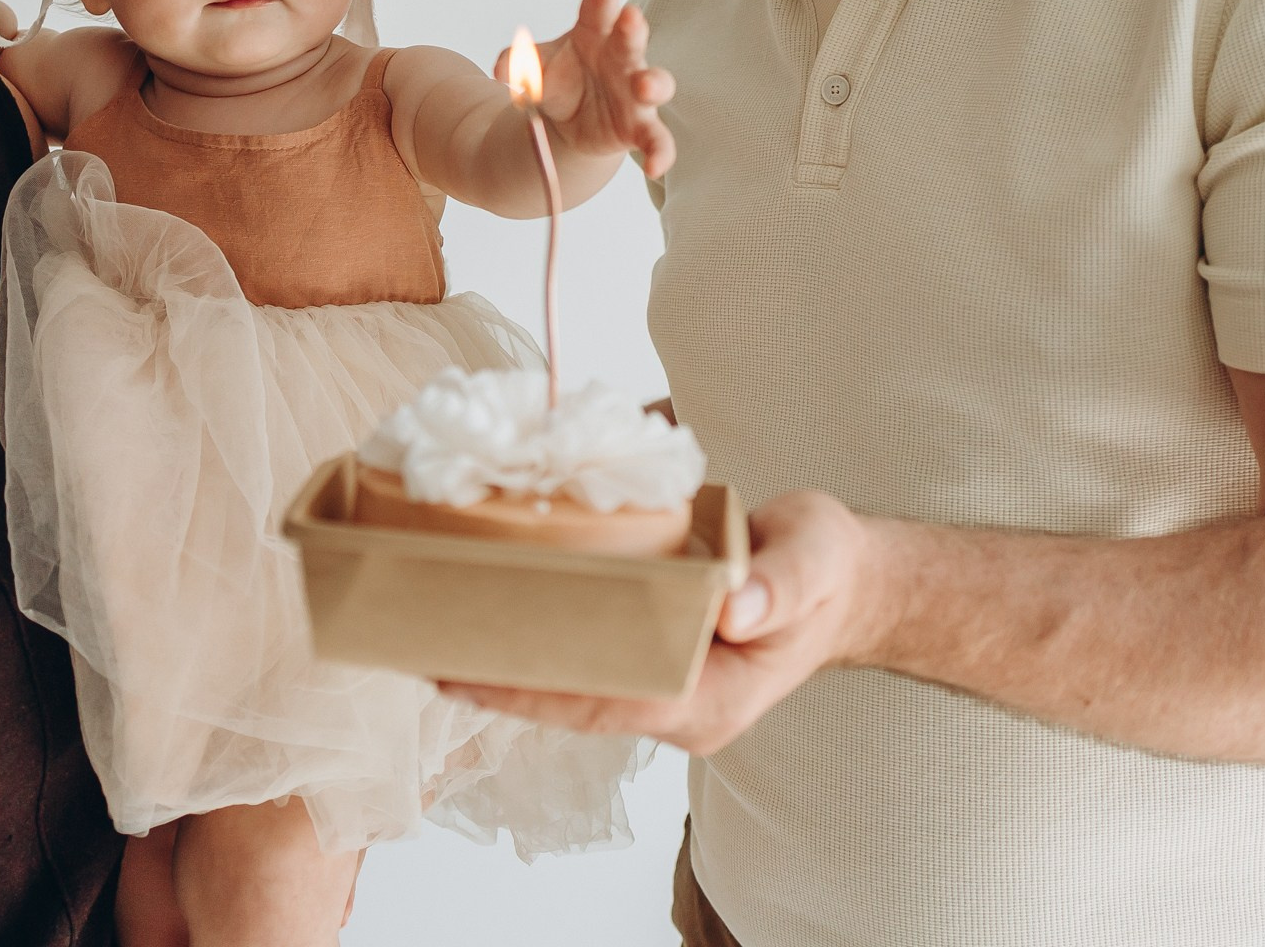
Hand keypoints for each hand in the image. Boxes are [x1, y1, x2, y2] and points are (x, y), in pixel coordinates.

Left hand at [438, 490, 881, 754]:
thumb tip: (738, 607)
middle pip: (574, 705)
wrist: (840, 580)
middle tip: (423, 646)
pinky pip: (582, 666)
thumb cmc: (827, 566)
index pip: (610, 703)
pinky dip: (535, 644)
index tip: (469, 671)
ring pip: (571, 691)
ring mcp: (663, 693)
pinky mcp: (649, 665)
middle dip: (501, 681)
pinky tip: (486, 617)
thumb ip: (785, 581)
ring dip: (507, 665)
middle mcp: (680, 708)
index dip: (537, 691)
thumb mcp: (819, 555)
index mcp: (715, 699)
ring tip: (432, 634)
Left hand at [494, 0, 676, 177]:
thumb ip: (516, 64)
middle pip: (630, 39)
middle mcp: (622, 58)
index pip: (599, 2)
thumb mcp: (532, 70)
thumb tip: (501, 67)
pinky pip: (656, 140)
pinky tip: (656, 168)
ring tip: (645, 85)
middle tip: (631, 16)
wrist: (567, 123)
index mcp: (595, 32)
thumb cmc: (557, 80)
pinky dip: (660, 153)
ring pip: (654, 84)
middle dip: (632, 28)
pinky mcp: (638, 128)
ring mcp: (635, 93)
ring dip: (654, 83)